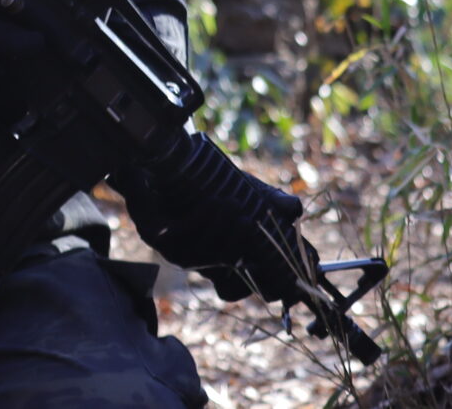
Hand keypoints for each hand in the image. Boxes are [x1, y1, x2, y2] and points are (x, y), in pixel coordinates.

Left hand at [117, 134, 317, 305]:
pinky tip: (210, 201)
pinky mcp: (156, 235)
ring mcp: (181, 253)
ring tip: (228, 203)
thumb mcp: (253, 193)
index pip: (261, 289)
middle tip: (248, 221)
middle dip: (243, 254)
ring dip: (221, 231)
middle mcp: (210, 265)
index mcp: (236, 260)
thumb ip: (275, 203)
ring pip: (206, 259)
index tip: (286, 269)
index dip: (276, 286)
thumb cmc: (217, 183)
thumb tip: (295, 211)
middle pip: (233, 286)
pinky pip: (181, 238)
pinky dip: (200, 220)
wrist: (167, 162)